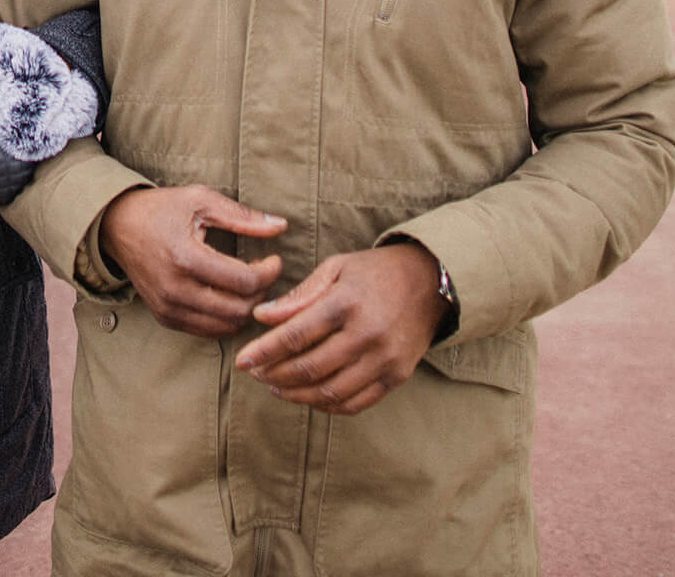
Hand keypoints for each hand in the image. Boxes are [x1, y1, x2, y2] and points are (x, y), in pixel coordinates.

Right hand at [96, 186, 285, 336]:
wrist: (118, 226)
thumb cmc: (162, 209)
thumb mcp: (201, 201)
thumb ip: (242, 217)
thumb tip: (281, 226)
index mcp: (185, 257)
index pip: (243, 281)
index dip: (269, 273)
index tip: (274, 259)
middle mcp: (175, 289)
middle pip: (239, 310)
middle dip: (261, 294)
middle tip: (263, 273)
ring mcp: (168, 308)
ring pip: (226, 326)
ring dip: (246, 309)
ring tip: (248, 285)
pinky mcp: (165, 318)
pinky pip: (208, 331)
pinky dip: (226, 319)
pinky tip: (230, 296)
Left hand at [233, 243, 446, 414]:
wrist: (432, 282)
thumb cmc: (375, 272)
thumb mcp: (336, 269)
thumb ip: (299, 295)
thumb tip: (261, 317)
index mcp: (347, 302)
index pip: (295, 335)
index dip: (264, 351)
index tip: (242, 361)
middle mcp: (367, 334)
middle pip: (309, 368)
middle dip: (275, 375)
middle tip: (257, 374)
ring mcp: (385, 359)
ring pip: (330, 392)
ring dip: (296, 395)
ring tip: (276, 387)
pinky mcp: (397, 377)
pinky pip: (355, 403)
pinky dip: (326, 406)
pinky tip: (309, 397)